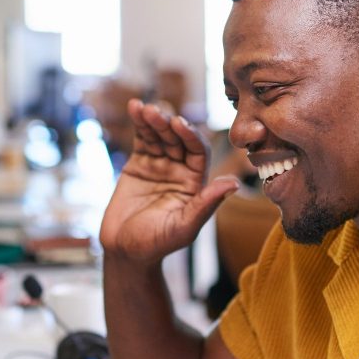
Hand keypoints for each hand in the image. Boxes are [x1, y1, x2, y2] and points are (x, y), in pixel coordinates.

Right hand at [99, 100, 239, 264]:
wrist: (125, 251)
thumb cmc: (156, 245)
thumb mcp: (184, 227)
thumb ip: (206, 205)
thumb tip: (234, 183)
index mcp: (196, 183)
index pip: (198, 152)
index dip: (190, 136)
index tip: (179, 124)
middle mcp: (181, 170)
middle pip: (178, 139)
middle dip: (168, 125)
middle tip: (157, 113)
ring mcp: (160, 165)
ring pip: (160, 136)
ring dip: (153, 120)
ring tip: (143, 108)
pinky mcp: (139, 164)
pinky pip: (142, 139)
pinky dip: (139, 123)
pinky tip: (134, 107)